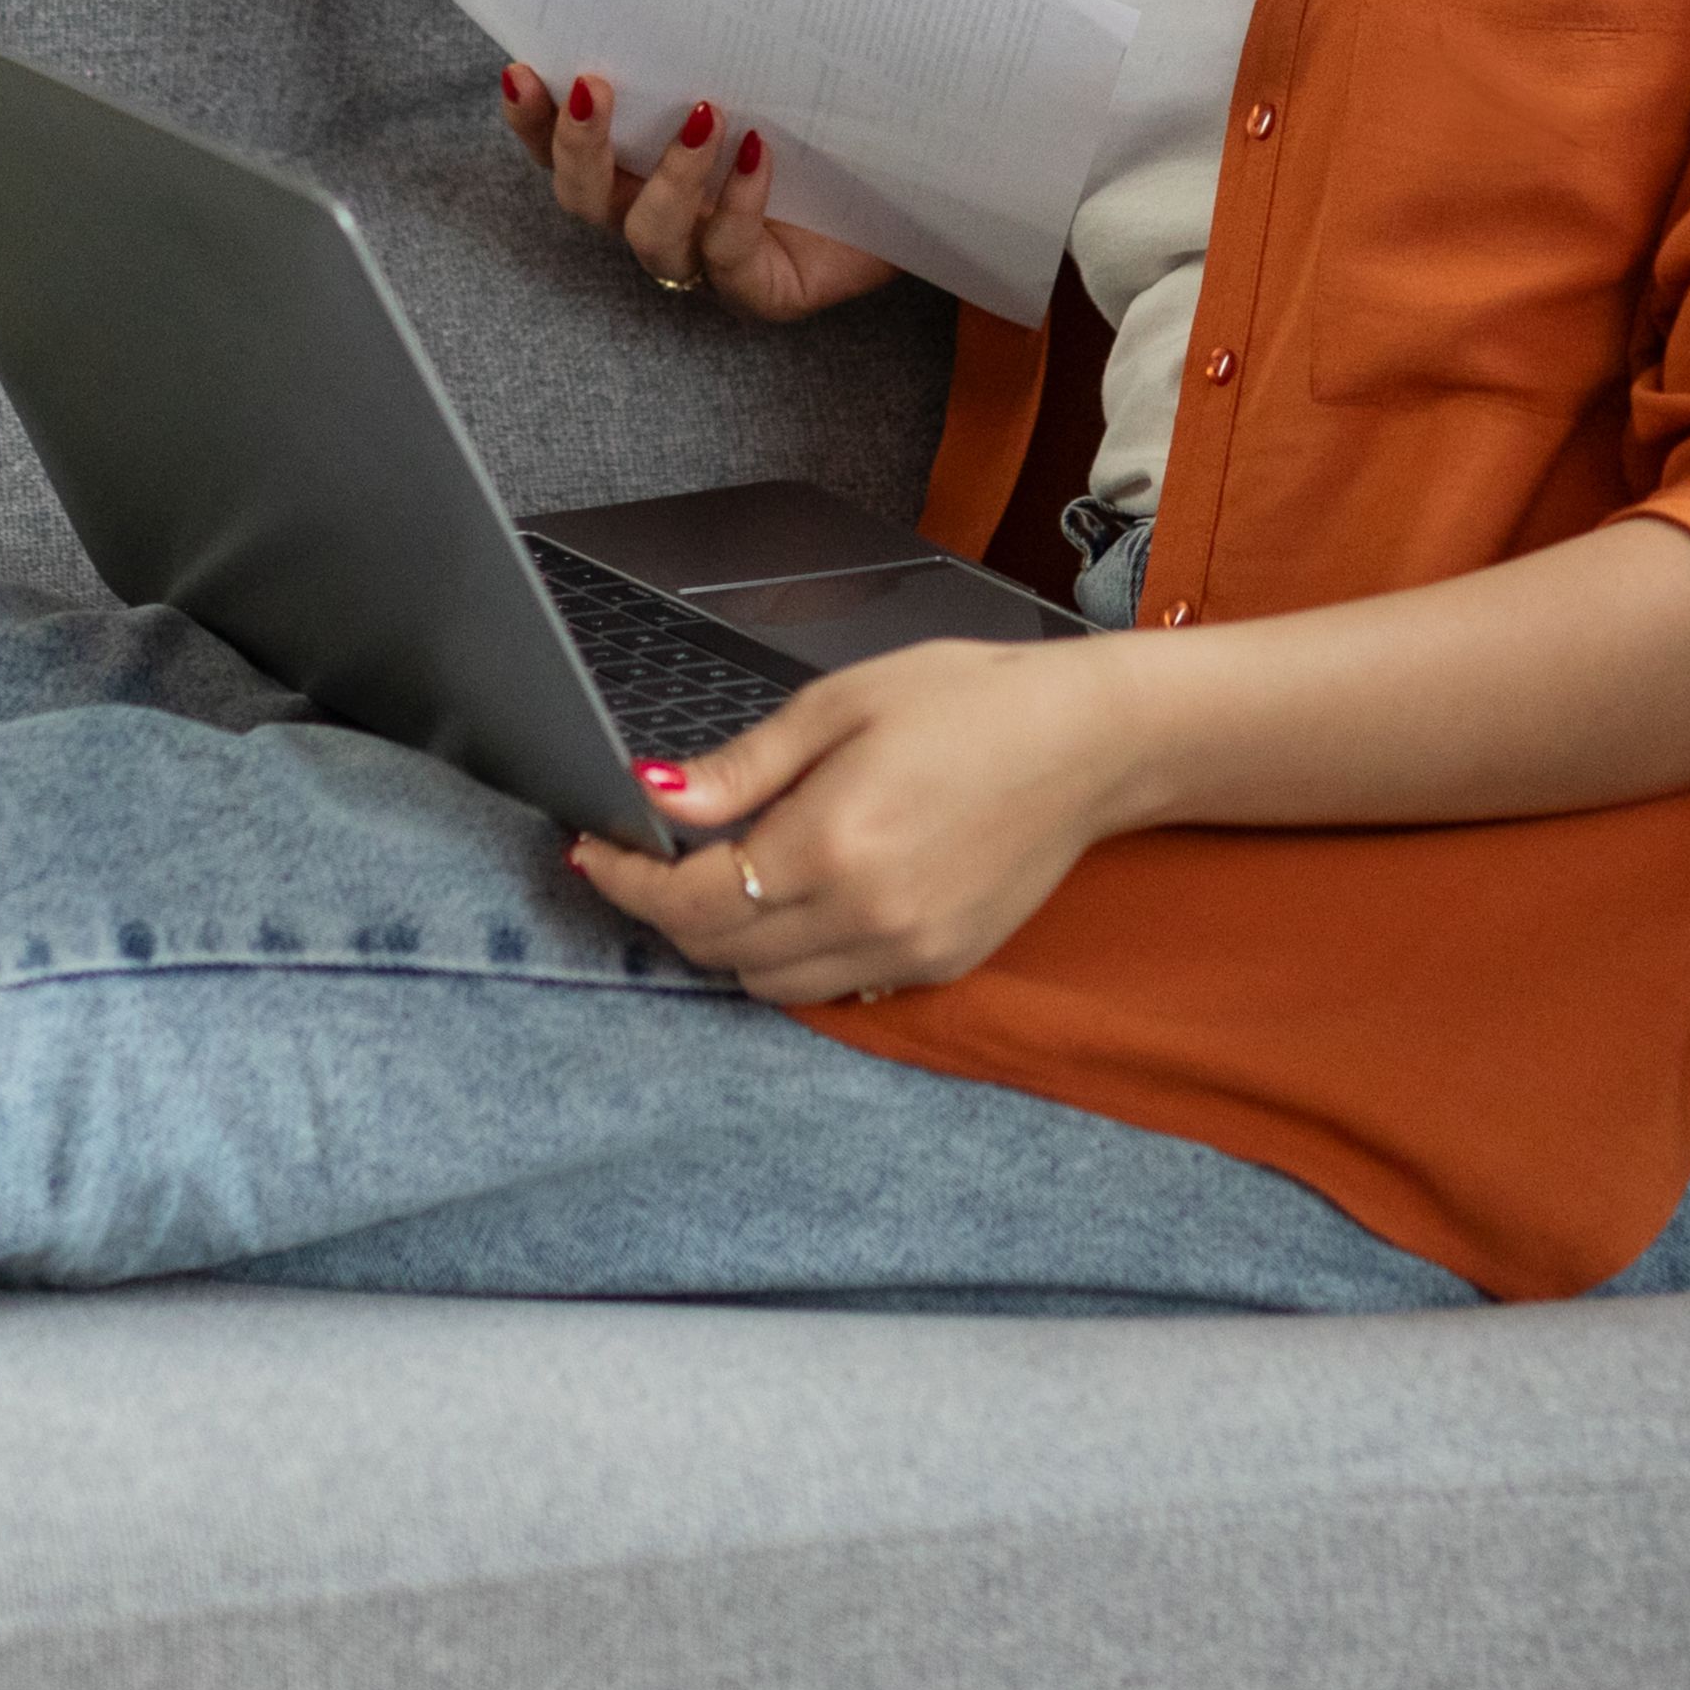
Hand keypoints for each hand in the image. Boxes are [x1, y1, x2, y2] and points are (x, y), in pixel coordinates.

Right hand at [494, 65, 898, 319]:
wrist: (935, 168)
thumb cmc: (849, 101)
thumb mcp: (790, 41)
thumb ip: (740, 0)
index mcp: (647, 156)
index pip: (566, 144)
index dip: (532, 117)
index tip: (522, 66)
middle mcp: (665, 211)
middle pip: (585, 198)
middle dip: (577, 146)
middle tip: (595, 87)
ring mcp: (710, 258)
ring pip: (648, 237)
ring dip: (665, 176)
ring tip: (705, 113)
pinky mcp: (764, 290)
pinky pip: (729, 259)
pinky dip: (737, 205)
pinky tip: (760, 153)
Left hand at [568, 636, 1158, 1000]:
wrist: (1092, 744)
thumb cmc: (974, 703)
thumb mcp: (842, 705)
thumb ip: (742, 766)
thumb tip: (656, 796)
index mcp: (831, 844)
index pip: (688, 897)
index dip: (627, 879)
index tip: (597, 849)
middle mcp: (865, 916)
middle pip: (717, 951)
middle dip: (665, 910)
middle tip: (643, 861)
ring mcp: (905, 952)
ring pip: (769, 984)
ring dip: (726, 942)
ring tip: (717, 879)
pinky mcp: (937, 965)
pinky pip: (832, 986)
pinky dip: (792, 955)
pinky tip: (794, 898)